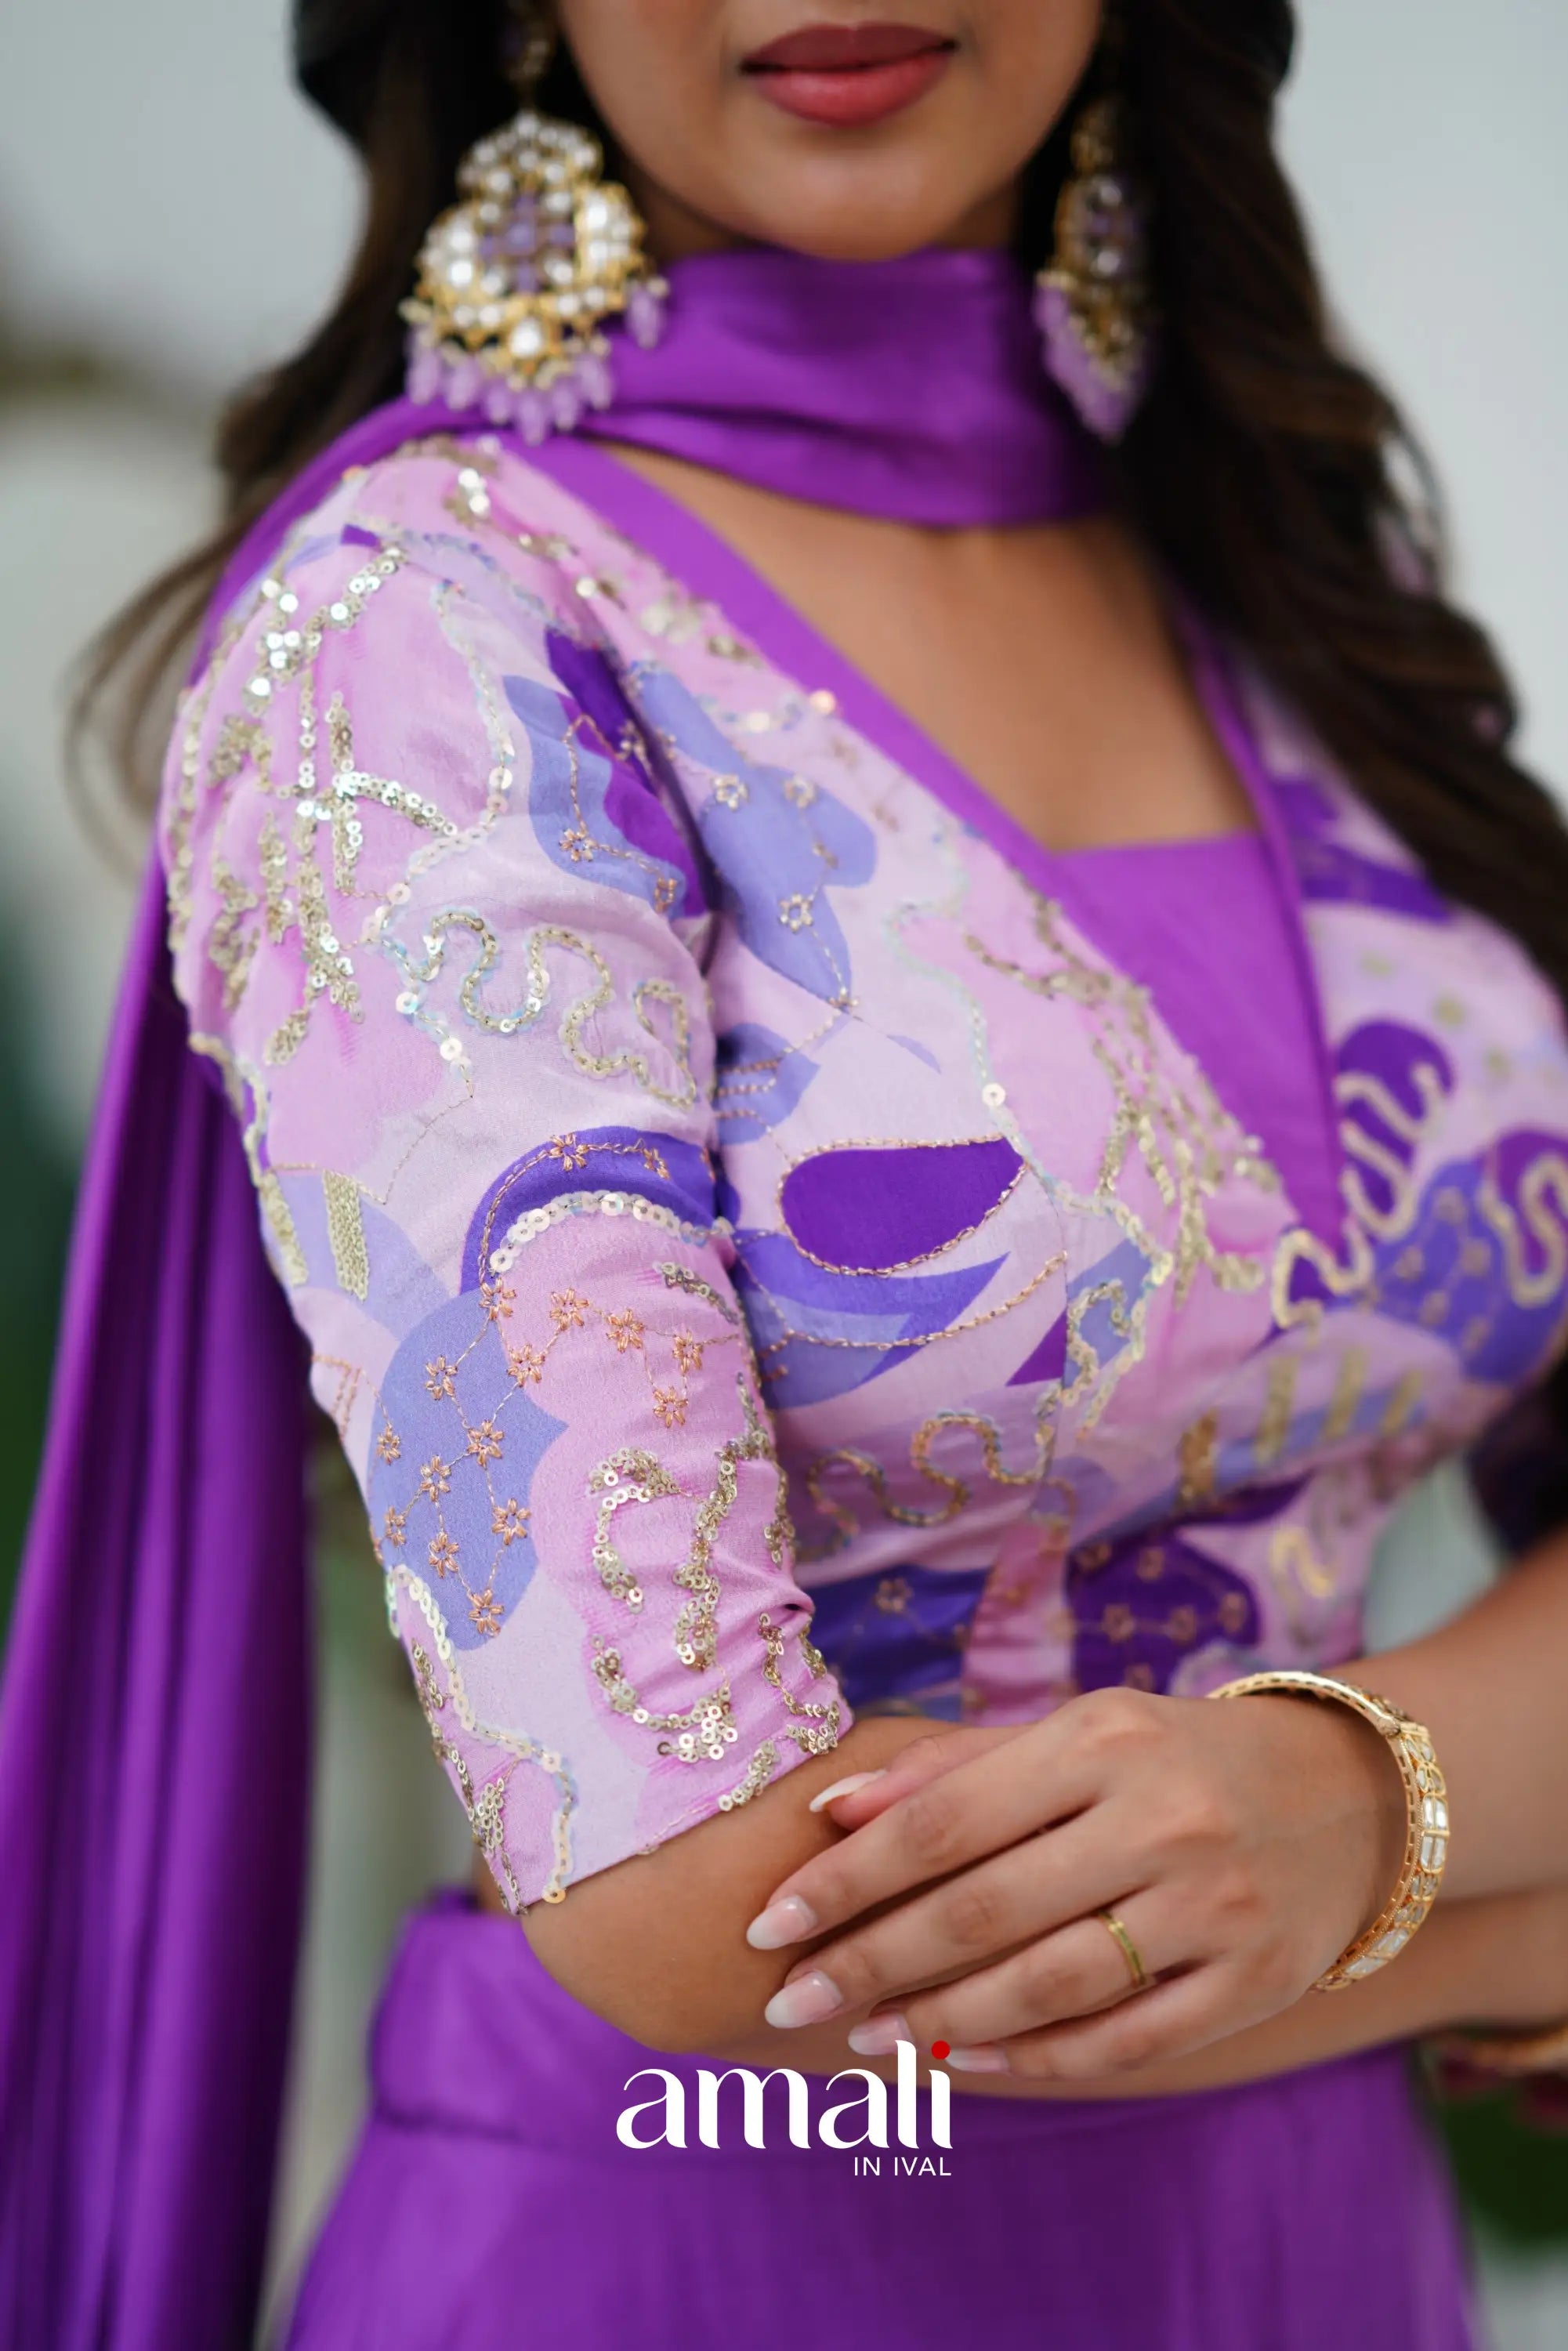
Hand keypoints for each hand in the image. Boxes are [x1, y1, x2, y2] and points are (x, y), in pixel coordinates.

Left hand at [743, 1685, 1407, 2079]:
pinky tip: (965, 2063)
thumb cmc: (1171, 1755)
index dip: (848, 1878)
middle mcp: (1161, 1818)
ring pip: (1047, 1985)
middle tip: (790, 2001)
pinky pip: (1124, 2039)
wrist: (1351, 1791)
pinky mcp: (1255, 1981)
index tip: (769, 1924)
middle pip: (983, 1911)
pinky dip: (1034, 2059)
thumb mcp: (1075, 1730)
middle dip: (870, 1963)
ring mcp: (1214, 1906)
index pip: (947, 1818)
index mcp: (1103, 1739)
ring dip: (938, 2022)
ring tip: (863, 2036)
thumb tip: (828, 1810)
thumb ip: (954, 1769)